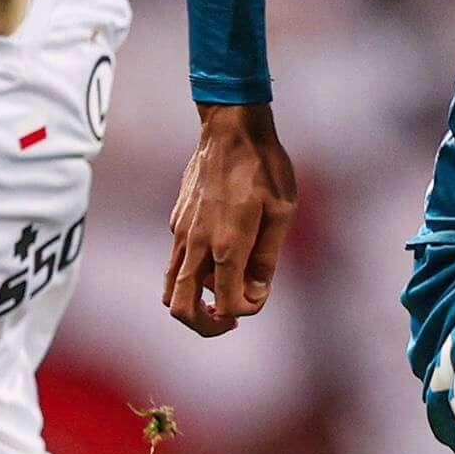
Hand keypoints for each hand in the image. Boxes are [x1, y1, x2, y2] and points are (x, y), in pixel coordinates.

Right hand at [163, 102, 298, 335]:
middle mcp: (197, 244)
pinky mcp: (176, 221)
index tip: (261, 293)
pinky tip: (219, 255)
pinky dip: (194, 273)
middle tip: (227, 321)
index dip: (247, 310)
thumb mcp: (282, 212)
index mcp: (226, 245)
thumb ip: (268, 258)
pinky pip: (177, 261)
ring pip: (172, 287)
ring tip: (224, 291)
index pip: (228, 306)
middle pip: (180, 309)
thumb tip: (257, 292)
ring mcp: (181, 233)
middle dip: (204, 325)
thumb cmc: (264, 166)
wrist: (230, 128)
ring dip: (195, 300)